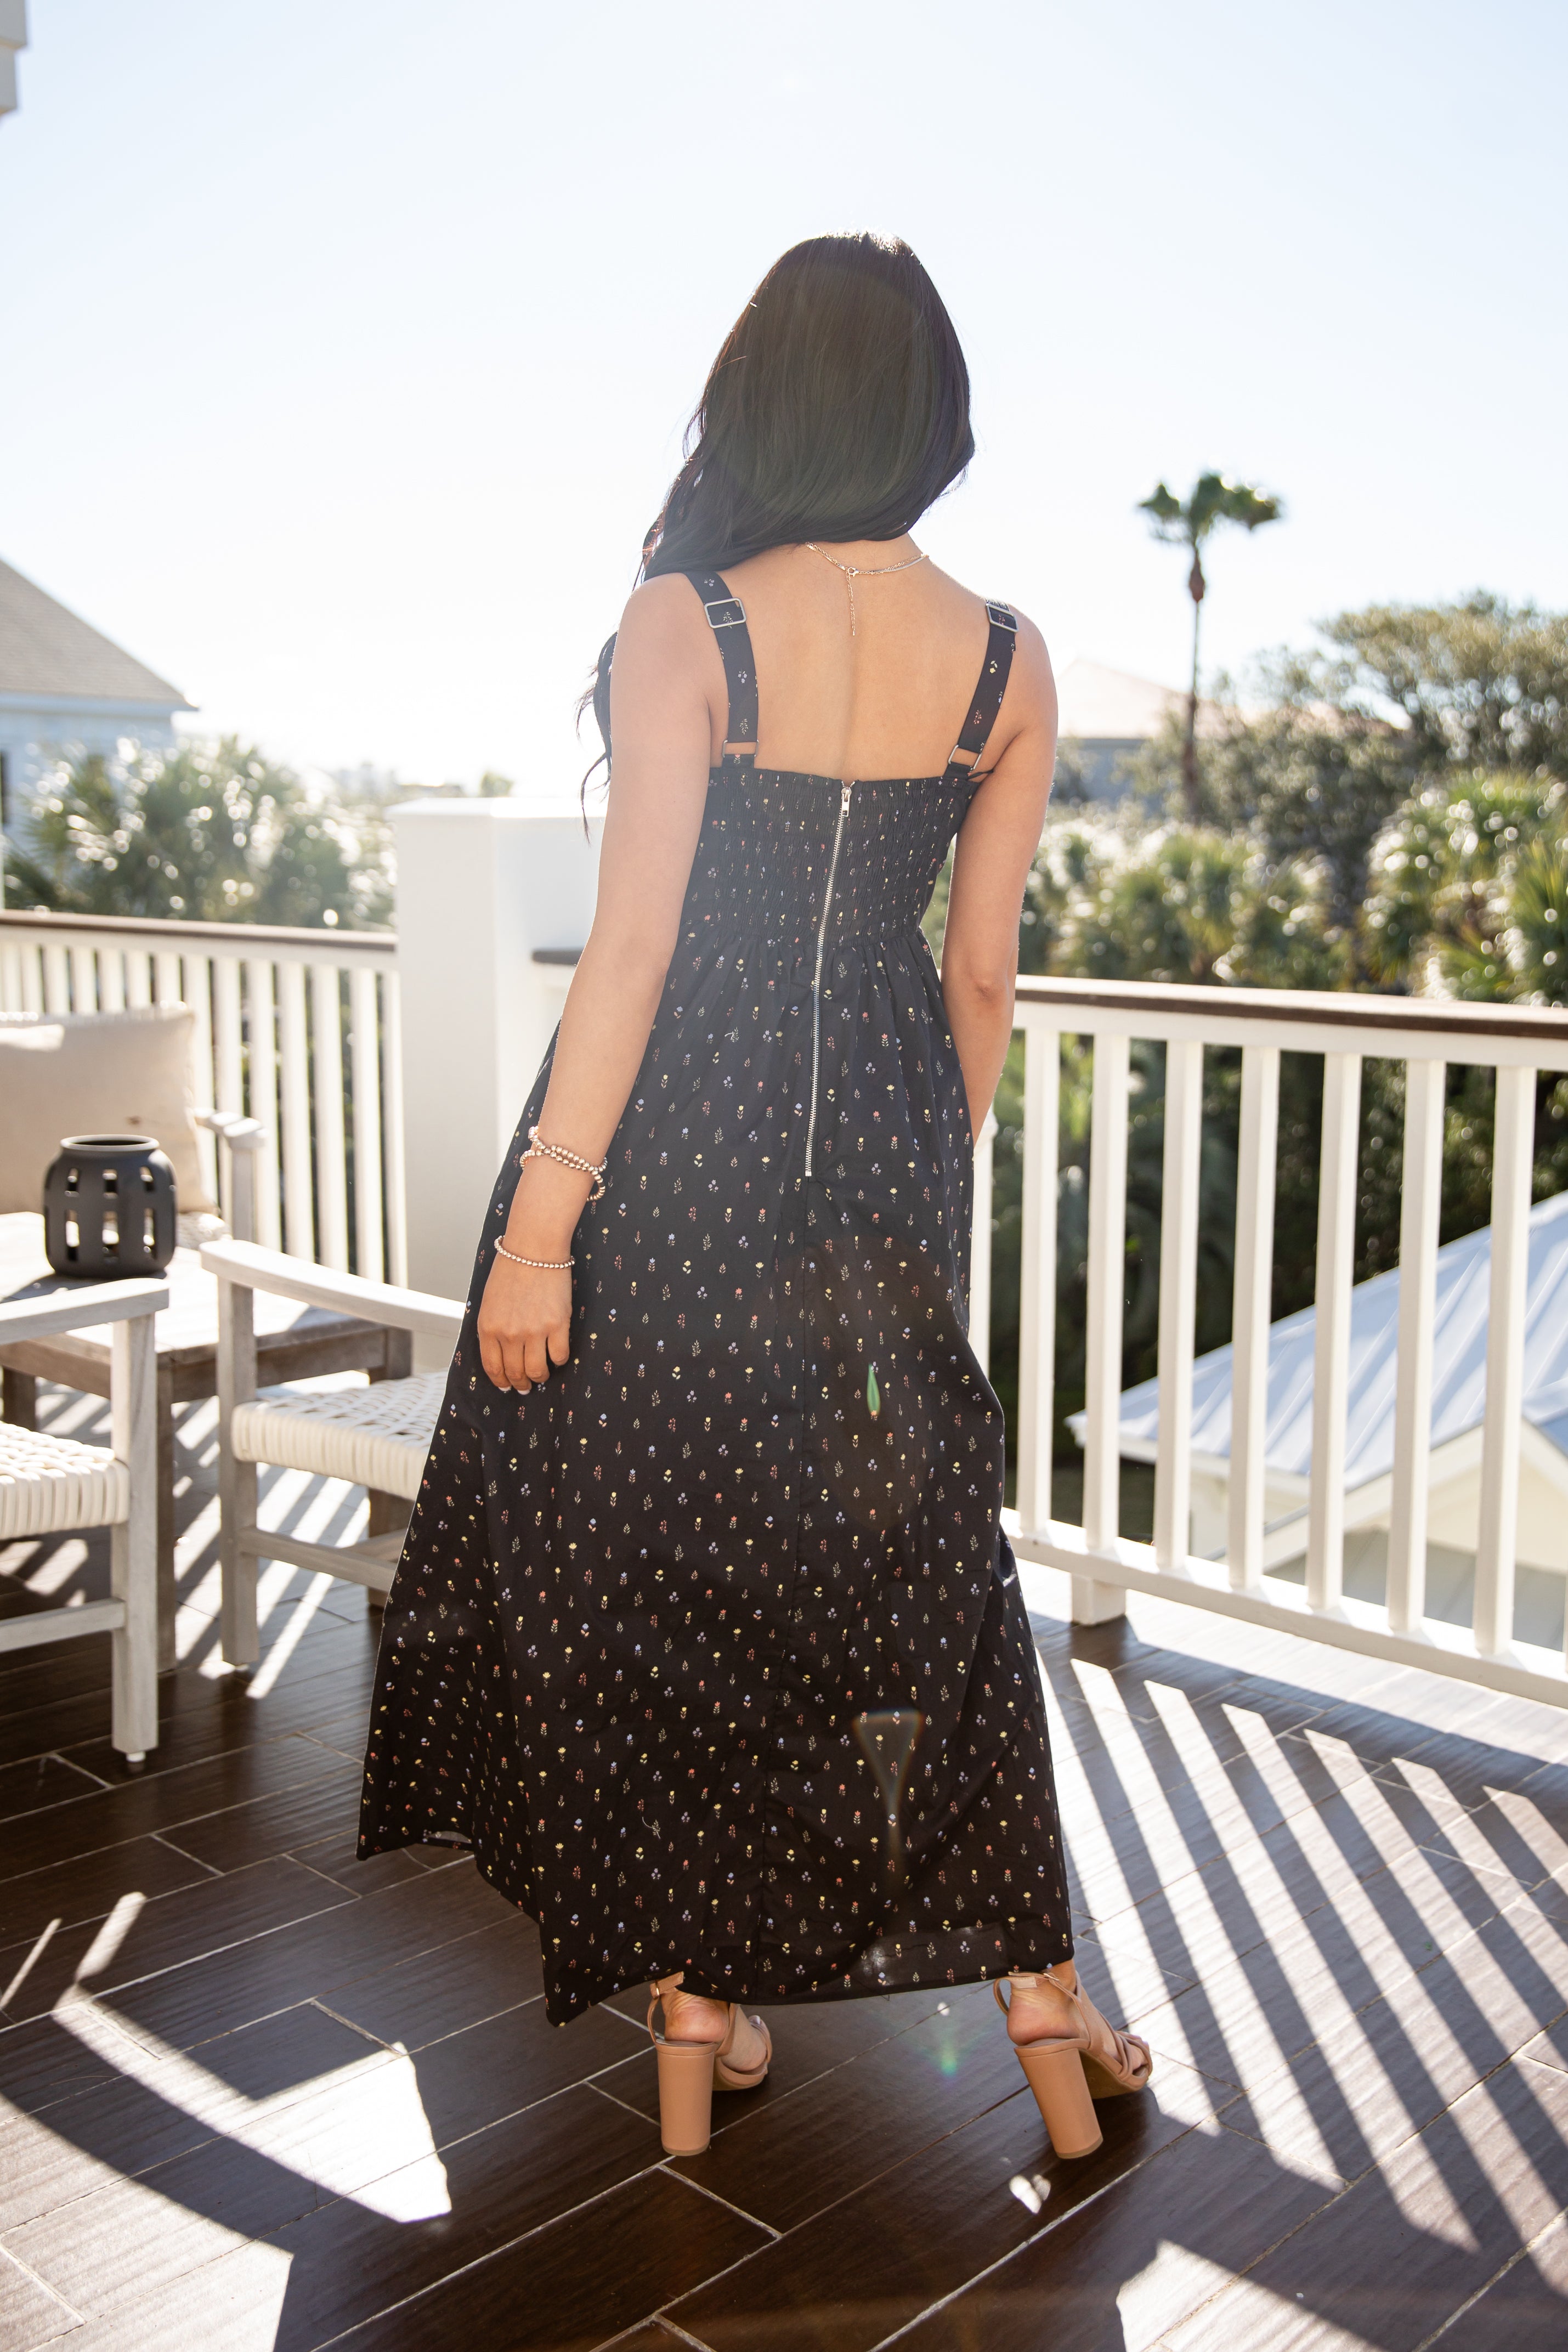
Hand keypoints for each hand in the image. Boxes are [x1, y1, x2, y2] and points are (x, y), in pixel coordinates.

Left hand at [476, 1253, 571, 1392]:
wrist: (534, 1249)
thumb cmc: (510, 1270)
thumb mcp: (488, 1302)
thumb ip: (491, 1328)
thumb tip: (500, 1352)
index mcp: (488, 1328)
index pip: (492, 1367)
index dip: (500, 1381)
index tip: (506, 1385)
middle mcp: (509, 1334)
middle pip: (515, 1372)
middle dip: (520, 1383)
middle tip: (525, 1386)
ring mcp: (534, 1331)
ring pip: (537, 1370)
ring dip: (539, 1377)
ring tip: (541, 1375)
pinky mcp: (558, 1325)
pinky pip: (559, 1355)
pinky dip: (558, 1360)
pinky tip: (556, 1355)